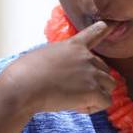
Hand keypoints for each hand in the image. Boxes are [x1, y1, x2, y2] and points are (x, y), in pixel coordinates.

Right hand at [0, 21, 116, 114]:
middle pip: (105, 69)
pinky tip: (76, 107)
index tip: (109, 24)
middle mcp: (86, 57)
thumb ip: (59, 59)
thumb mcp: (43, 55)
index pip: (95, 31)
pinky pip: (105, 102)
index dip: (103, 29)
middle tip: (73, 91)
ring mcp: (91, 74)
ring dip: (97, 95)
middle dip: (94, 81)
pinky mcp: (93, 91)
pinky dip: (92, 108)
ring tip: (76, 101)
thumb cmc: (24, 73)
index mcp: (73, 46)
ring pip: (110, 86)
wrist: (22, 86)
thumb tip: (59, 71)